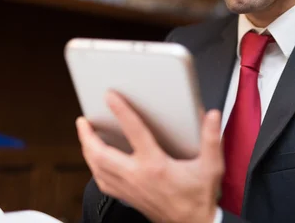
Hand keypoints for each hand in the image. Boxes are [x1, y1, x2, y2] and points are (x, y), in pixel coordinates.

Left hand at [76, 90, 223, 222]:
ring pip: (97, 169)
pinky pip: (103, 183)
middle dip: (87, 137)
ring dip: (87, 152)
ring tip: (85, 137)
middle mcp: (137, 176)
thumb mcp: (210, 166)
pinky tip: (95, 163)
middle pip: (101, 154)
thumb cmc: (198, 197)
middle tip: (82, 121)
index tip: (110, 97)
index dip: (121, 111)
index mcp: (155, 165)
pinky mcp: (128, 197)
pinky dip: (94, 169)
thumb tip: (212, 116)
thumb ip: (211, 139)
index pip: (134, 132)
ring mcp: (129, 189)